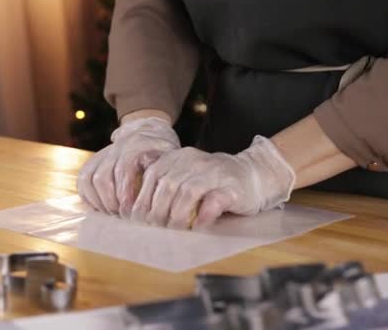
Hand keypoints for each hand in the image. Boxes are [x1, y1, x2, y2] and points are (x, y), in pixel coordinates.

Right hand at [77, 117, 179, 216]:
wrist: (148, 131)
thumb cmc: (163, 152)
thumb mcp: (168, 160)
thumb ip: (162, 177)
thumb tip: (157, 203)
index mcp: (136, 146)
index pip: (123, 170)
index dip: (124, 193)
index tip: (130, 210)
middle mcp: (115, 148)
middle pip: (102, 178)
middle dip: (111, 201)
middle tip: (122, 216)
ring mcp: (101, 154)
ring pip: (89, 179)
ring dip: (99, 201)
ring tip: (112, 213)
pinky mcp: (92, 161)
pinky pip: (83, 180)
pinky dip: (89, 196)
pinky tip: (102, 207)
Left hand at [131, 136, 295, 228]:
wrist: (253, 175)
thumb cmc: (211, 183)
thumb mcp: (182, 177)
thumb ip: (161, 185)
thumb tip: (133, 211)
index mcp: (177, 157)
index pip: (152, 175)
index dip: (141, 199)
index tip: (135, 219)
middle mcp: (193, 160)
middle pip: (167, 185)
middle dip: (157, 211)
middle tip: (154, 229)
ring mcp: (214, 172)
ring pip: (187, 192)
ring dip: (177, 215)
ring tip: (174, 230)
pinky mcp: (232, 187)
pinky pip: (213, 201)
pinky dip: (203, 216)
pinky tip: (197, 226)